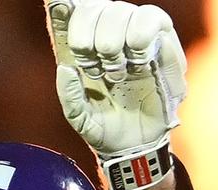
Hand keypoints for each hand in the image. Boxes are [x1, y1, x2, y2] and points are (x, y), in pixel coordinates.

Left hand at [45, 0, 186, 167]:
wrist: (137, 147)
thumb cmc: (106, 130)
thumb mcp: (81, 120)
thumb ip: (69, 98)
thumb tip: (66, 68)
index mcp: (78, 52)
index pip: (65, 14)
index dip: (60, 5)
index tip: (58, 4)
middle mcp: (103, 37)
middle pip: (91, 7)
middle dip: (88, 38)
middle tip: (98, 71)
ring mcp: (131, 38)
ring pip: (121, 8)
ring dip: (115, 39)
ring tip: (119, 71)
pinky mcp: (159, 43)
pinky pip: (153, 20)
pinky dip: (142, 39)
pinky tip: (140, 64)